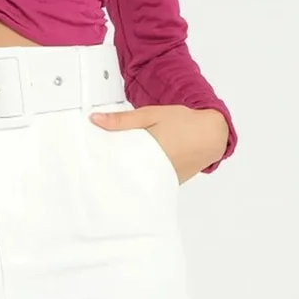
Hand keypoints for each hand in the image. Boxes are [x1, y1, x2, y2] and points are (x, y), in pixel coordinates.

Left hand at [89, 104, 228, 183]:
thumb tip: (95, 120)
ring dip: (125, 173)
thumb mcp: (150, 115)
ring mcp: (163, 180)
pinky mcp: (169, 183)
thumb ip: (123, 120)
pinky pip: (149, 181)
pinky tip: (130, 167)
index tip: (87, 163)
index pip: (117, 165)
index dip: (101, 164)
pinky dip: (140, 175)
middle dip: (110, 170)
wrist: (212, 134)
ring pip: (136, 179)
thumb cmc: (183, 123)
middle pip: (125, 175)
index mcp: (149, 154)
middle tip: (93, 165)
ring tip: (107, 166)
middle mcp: (155, 172)